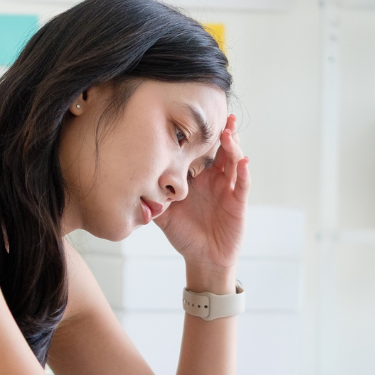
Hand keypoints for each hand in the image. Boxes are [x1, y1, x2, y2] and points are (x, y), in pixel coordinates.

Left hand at [156, 114, 247, 283]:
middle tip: (221, 114)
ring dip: (234, 146)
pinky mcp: (239, 203)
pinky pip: (243, 184)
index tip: (193, 117)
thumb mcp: (164, 214)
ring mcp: (229, 189)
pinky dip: (244, 171)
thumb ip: (152, 198)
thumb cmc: (185, 236)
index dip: (199, 136)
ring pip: (235, 161)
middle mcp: (215, 179)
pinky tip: (243, 161)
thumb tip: (129, 185)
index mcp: (198, 178)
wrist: (202, 260)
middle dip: (223, 132)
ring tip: (230, 132)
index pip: (200, 151)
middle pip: (221, 150)